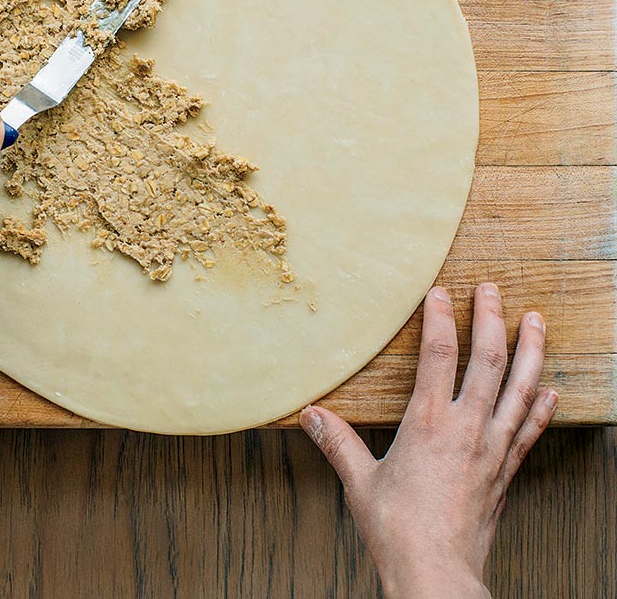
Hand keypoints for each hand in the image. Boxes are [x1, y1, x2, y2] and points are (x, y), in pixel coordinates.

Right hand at [300, 284, 557, 597]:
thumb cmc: (397, 528)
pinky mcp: (505, 471)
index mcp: (429, 423)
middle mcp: (467, 428)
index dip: (440, 319)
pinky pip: (529, 430)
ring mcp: (492, 448)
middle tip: (493, 289)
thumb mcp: (359, 480)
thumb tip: (309, 414)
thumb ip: (336, 442)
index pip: (439, 355)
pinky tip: (550, 389)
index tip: (440, 292)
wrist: (436, 573)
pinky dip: (541, 406)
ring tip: (535, 320)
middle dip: (491, 319)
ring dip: (530, 351)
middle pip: (488, 361)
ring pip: (519, 388)